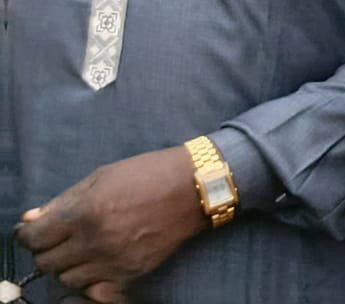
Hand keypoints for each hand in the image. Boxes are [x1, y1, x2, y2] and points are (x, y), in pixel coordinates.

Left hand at [16, 147, 206, 299]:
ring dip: (68, 266)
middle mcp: (96, 240)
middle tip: (60, 239)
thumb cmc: (148, 173)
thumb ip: (63, 201)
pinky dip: (89, 281)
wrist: (196, 187)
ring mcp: (114, 260)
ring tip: (82, 250)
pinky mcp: (131, 274)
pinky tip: (98, 264)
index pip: (34, 238)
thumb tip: (30, 220)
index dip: (29, 235)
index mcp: (86, 211)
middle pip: (46, 263)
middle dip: (47, 250)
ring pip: (66, 279)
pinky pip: (93, 290)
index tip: (34, 231)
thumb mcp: (102, 176)